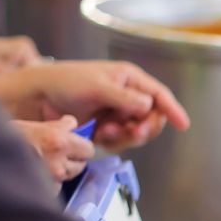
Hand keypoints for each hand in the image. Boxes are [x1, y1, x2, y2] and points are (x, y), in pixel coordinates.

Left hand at [0, 60, 189, 151]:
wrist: (37, 98)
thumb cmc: (64, 82)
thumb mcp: (97, 87)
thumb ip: (124, 98)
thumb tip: (149, 106)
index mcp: (129, 79)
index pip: (159, 95)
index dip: (172, 109)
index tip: (182, 124)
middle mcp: (127, 96)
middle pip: (152, 118)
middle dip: (143, 128)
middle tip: (132, 132)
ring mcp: (118, 113)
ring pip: (138, 132)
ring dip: (125, 136)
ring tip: (105, 131)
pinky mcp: (108, 128)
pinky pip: (122, 141)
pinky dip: (113, 141)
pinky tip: (98, 135)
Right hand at [12, 116, 95, 182]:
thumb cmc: (4, 138)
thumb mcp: (31, 125)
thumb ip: (56, 126)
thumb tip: (72, 123)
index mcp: (60, 142)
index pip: (88, 149)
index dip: (81, 148)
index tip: (74, 147)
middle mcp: (59, 162)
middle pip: (81, 166)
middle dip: (73, 161)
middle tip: (58, 156)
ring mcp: (52, 180)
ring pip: (67, 177)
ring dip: (61, 172)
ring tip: (44, 165)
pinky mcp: (44, 192)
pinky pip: (54, 188)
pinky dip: (49, 183)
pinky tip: (35, 176)